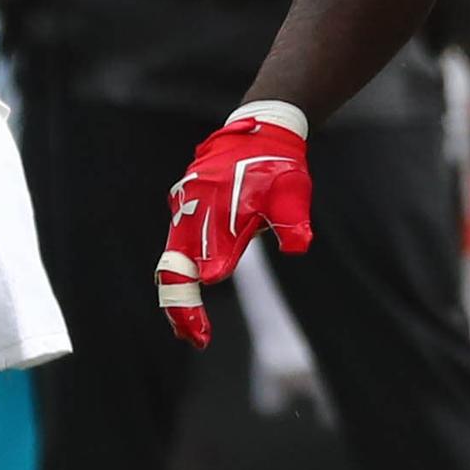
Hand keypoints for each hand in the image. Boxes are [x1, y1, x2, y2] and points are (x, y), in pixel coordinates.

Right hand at [159, 102, 313, 345]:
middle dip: (182, 309)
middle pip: (176, 271)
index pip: (205, 266)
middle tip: (196, 339)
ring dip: (179, 296)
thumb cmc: (278, 166)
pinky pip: (175, 245)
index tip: (204, 333)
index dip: (198, 301)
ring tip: (191, 330)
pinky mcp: (183, 207)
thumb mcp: (293, 192)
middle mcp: (196, 214)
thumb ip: (292, 221)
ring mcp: (185, 210)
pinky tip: (192, 293)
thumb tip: (298, 248)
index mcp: (222, 216)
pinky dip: (181, 273)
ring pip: (171, 260)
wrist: (259, 130)